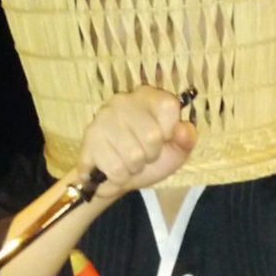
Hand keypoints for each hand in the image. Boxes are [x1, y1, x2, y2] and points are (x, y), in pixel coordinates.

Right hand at [78, 86, 197, 198]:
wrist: (114, 178)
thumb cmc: (148, 159)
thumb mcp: (176, 150)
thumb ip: (186, 139)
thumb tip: (183, 129)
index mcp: (148, 96)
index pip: (169, 106)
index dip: (169, 131)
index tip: (163, 139)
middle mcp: (123, 100)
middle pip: (152, 136)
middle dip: (151, 155)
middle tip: (142, 155)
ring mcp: (103, 118)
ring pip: (132, 156)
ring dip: (133, 168)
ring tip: (127, 162)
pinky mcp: (89, 138)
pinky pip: (114, 169)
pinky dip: (118, 177)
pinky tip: (113, 168)